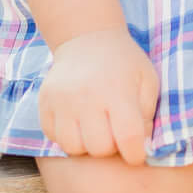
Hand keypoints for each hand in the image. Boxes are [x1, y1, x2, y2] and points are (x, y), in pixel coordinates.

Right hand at [39, 26, 158, 163]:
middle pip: (99, 148)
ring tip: (95, 128)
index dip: (136, 154)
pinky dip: (67, 136)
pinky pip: (53, 137)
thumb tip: (141, 146)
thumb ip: (147, 114)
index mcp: (118, 91)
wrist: (87, 39)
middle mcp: (87, 96)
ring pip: (73, 148)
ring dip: (87, 145)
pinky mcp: (45, 103)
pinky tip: (77, 122)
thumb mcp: (147, 80)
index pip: (128, 137)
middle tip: (114, 133)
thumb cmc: (123, 63)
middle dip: (111, 147)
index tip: (137, 154)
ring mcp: (62, 100)